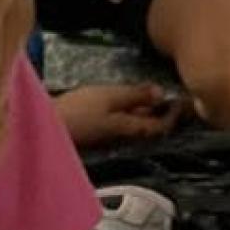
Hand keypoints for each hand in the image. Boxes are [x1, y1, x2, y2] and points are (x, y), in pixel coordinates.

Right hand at [53, 81, 184, 148]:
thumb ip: (135, 96)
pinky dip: (131, 111)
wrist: (47, 127)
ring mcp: (112, 136)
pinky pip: (123, 122)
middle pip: (151, 126)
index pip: (162, 126)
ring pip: (137, 124)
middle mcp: (125, 137)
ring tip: (153, 93)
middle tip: (173, 93)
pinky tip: (127, 99)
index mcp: (132, 129)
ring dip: (147, 110)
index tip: (183, 99)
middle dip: (163, 111)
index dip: (175, 114)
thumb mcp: (109, 97)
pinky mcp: (100, 132)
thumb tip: (160, 94)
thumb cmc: (78, 111)